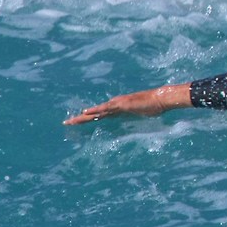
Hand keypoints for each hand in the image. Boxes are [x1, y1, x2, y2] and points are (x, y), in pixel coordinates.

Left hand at [64, 83, 192, 124]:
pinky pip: (105, 108)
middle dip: (80, 119)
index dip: (88, 118)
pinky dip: (95, 110)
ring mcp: (117, 104)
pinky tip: (86, 112)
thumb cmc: (153, 108)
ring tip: (71, 121)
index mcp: (117, 109)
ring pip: (96, 111)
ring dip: (83, 116)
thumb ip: (134, 120)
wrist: (160, 99)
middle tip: (66, 123)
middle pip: (93, 113)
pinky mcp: (121, 104)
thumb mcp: (140, 116)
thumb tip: (133, 127)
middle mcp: (114, 105)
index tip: (77, 123)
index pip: (99, 115)